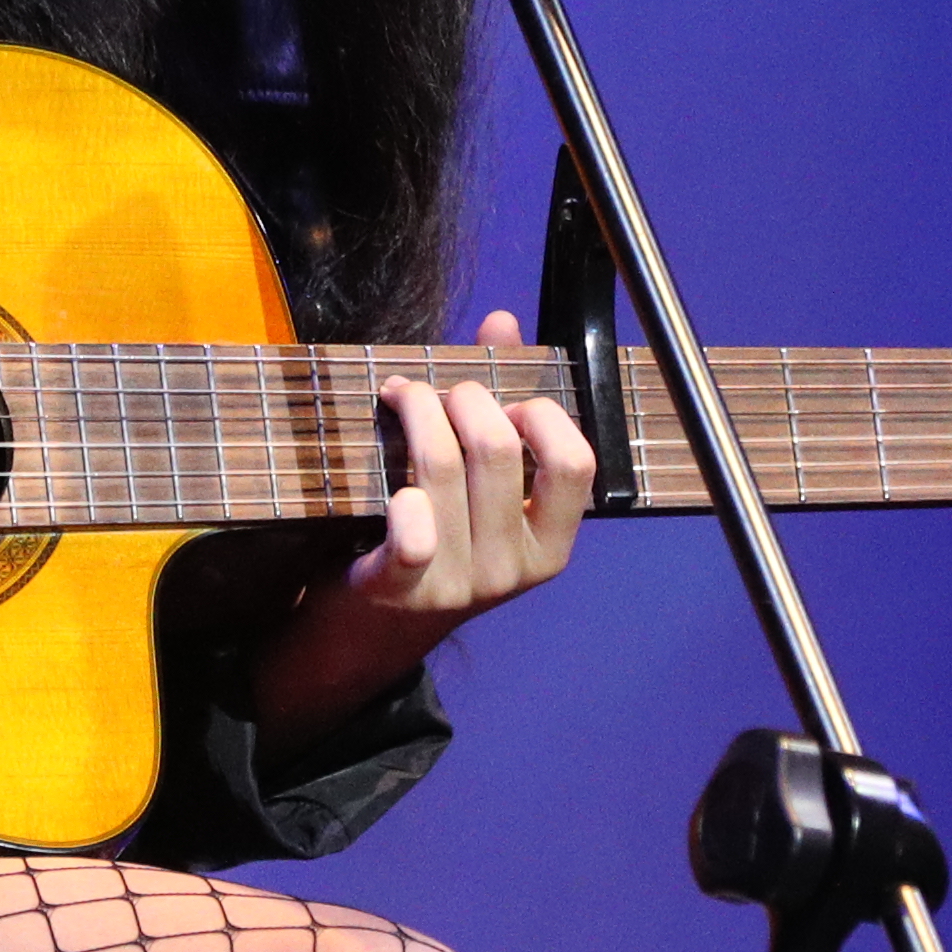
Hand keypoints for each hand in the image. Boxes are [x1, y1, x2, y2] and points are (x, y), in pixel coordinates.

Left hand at [251, 308, 593, 738]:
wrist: (375, 630)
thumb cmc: (440, 534)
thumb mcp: (481, 484)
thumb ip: (501, 402)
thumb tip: (504, 321)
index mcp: (551, 540)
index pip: (576, 463)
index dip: (539, 414)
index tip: (506, 400)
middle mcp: (513, 567)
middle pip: (497, 449)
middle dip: (463, 395)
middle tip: (437, 389)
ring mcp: (461, 583)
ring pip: (442, 469)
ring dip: (416, 412)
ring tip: (400, 395)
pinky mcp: (404, 590)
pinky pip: (413, 534)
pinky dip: (402, 497)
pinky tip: (391, 477)